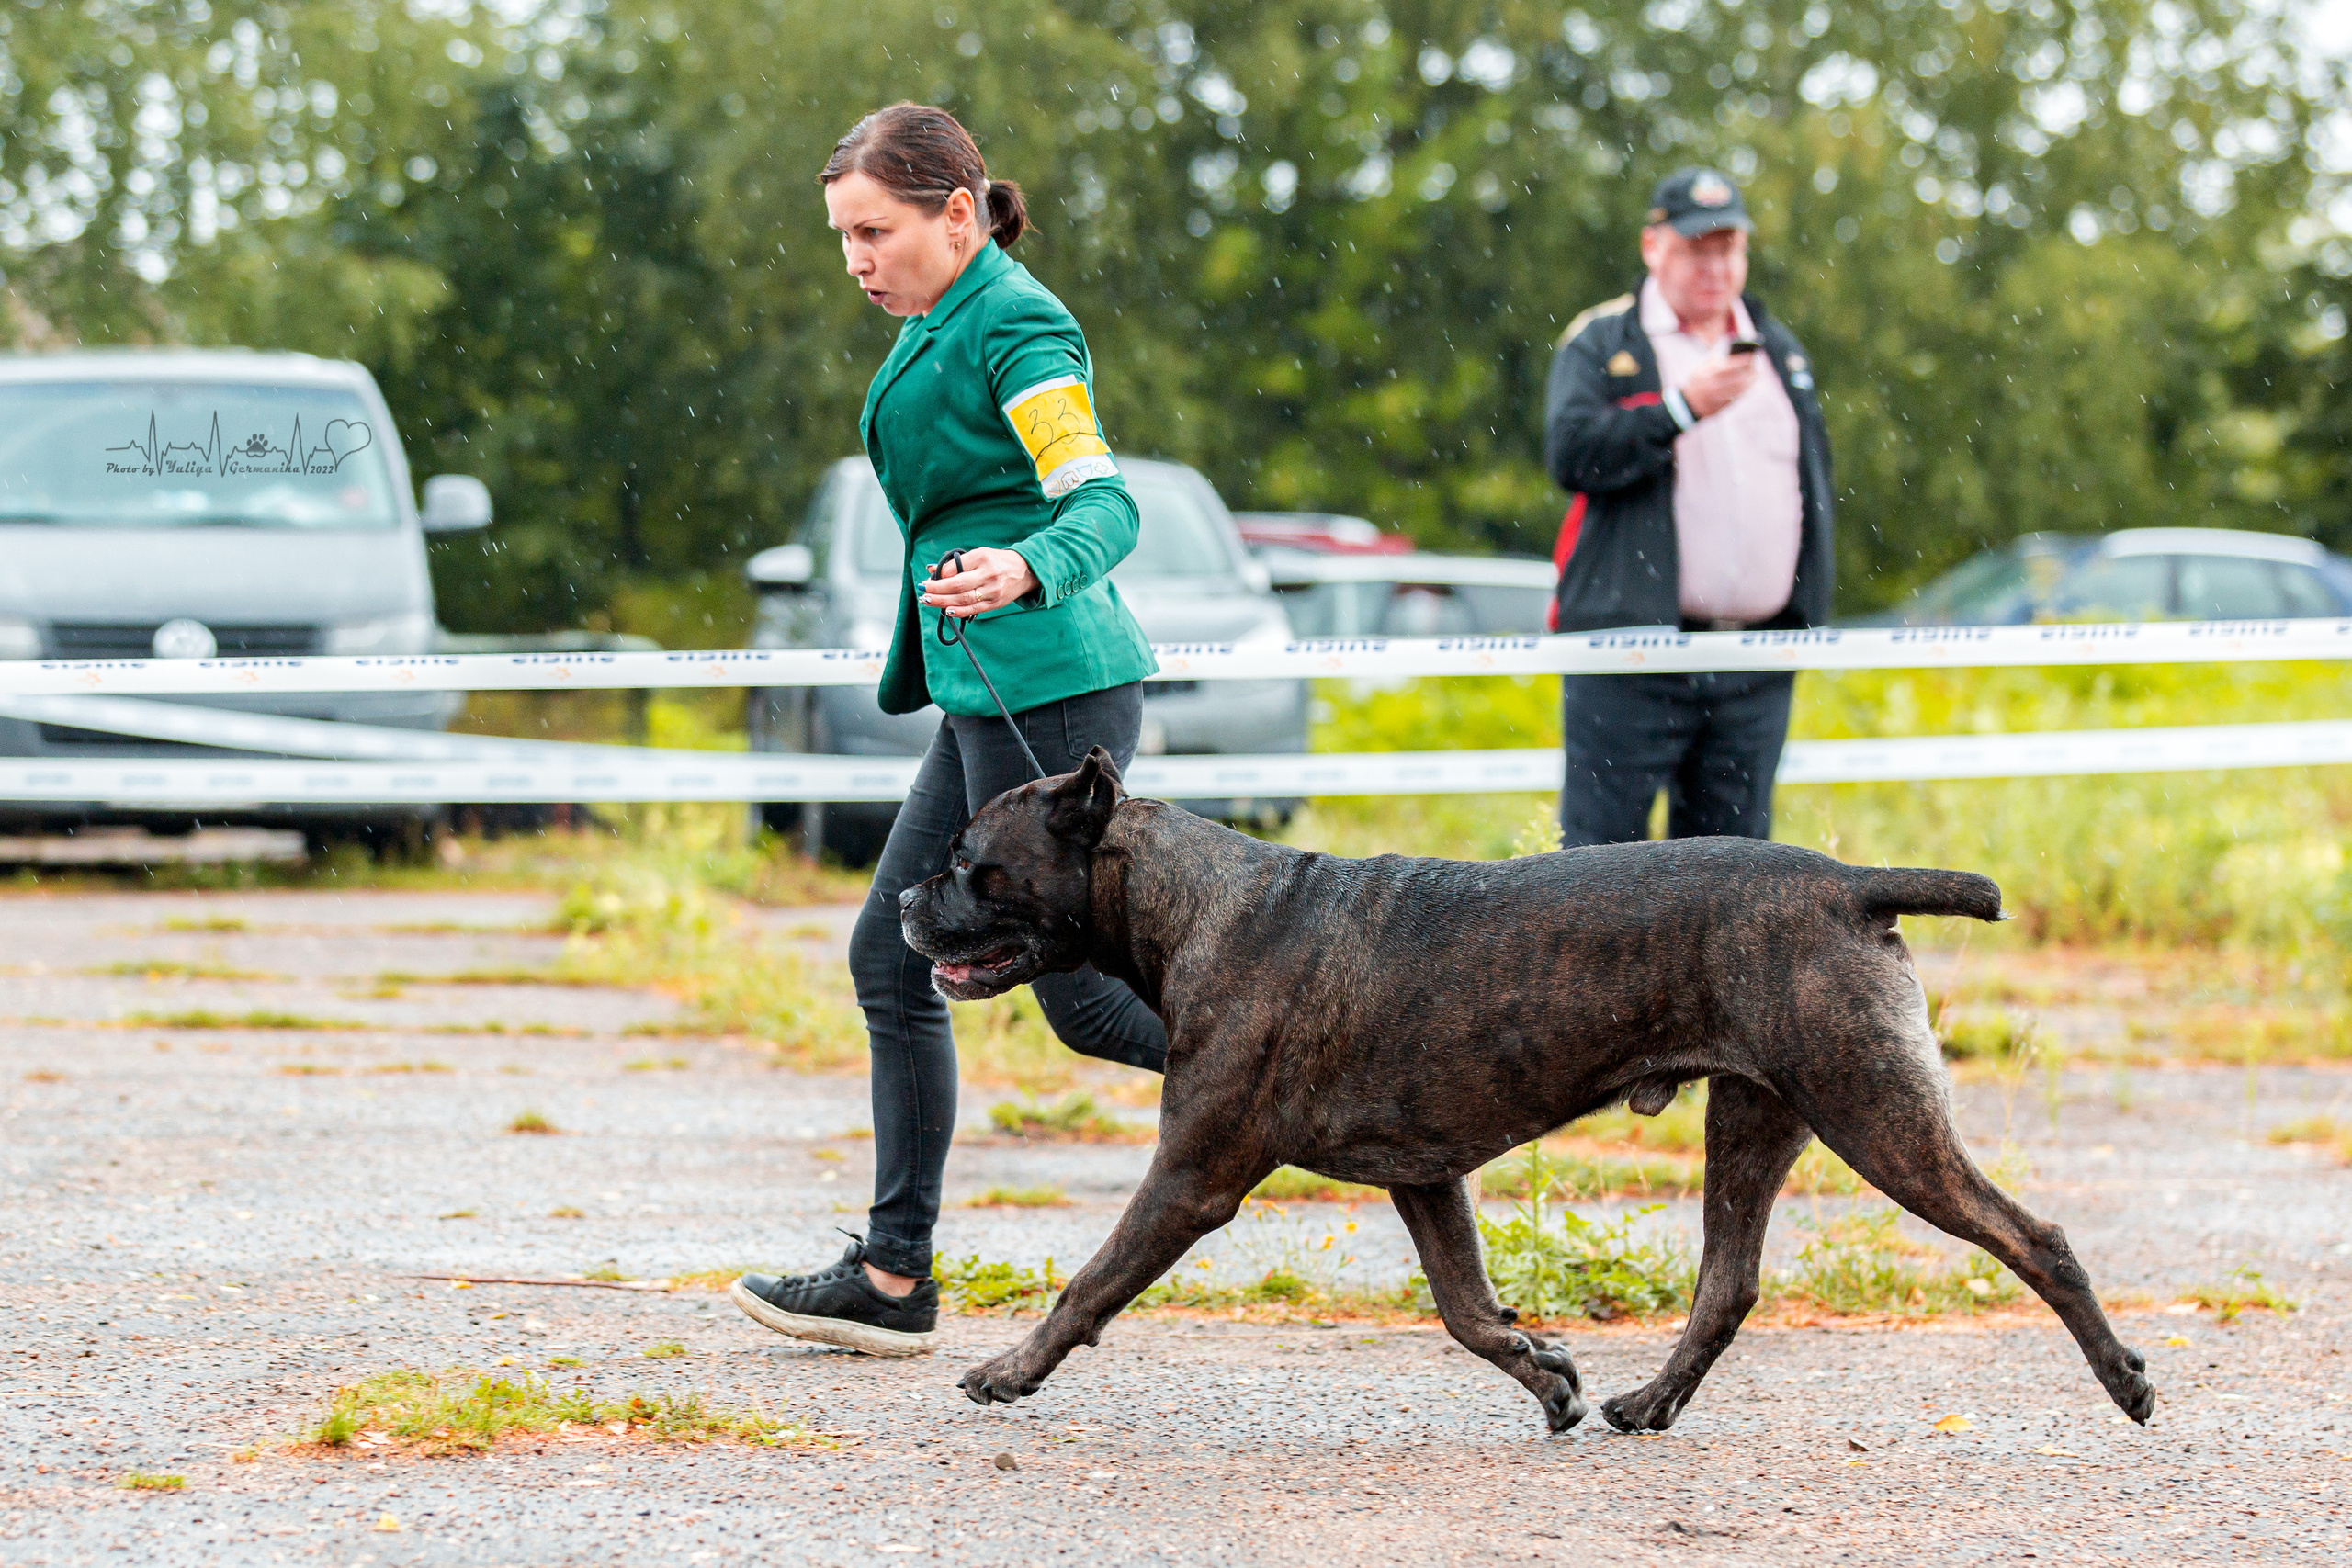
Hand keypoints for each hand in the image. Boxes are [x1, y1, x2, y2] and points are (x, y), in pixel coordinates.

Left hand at [923, 547, 1037, 616]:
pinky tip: (946, 611)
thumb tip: (932, 570)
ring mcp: (992, 591)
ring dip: (943, 601)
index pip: (957, 568)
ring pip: (964, 599)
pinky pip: (974, 609)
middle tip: (923, 591)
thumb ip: (956, 563)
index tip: (927, 580)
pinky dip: (959, 611)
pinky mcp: (995, 604)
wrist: (1025, 571)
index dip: (939, 576)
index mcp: (983, 558)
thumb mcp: (978, 555)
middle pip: (958, 585)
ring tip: (928, 601)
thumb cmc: (996, 561)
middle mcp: (988, 575)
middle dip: (937, 590)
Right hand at [1679, 353, 1759, 419]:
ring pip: (1739, 390)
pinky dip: (1743, 392)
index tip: (1752, 356)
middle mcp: (1713, 386)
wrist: (1686, 404)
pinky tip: (1748, 387)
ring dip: (1750, 383)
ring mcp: (1717, 398)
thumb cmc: (1696, 382)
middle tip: (1758, 369)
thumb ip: (1715, 361)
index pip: (1729, 365)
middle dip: (1750, 373)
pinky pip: (1735, 398)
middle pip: (1737, 379)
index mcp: (1708, 374)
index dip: (1742, 361)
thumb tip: (1733, 354)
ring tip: (1755, 377)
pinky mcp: (1720, 407)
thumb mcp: (1700, 369)